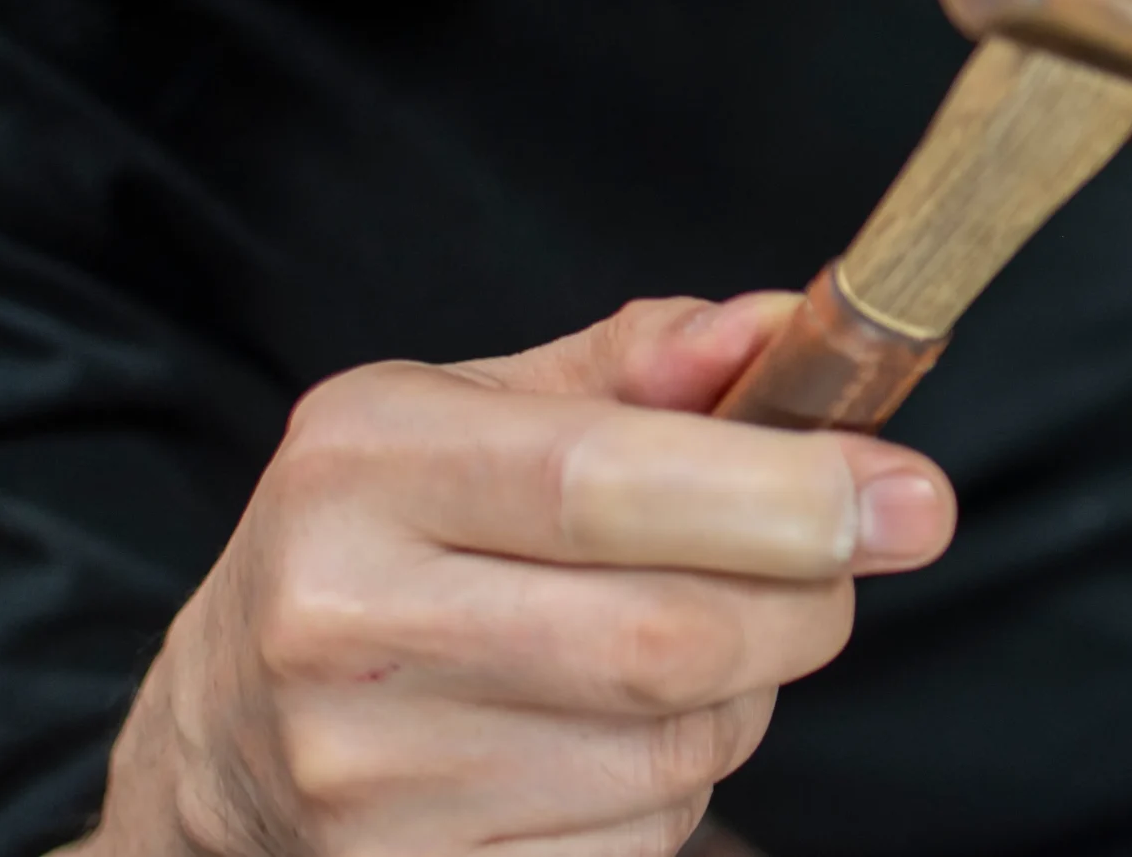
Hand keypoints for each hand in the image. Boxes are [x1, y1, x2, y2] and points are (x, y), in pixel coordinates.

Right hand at [80, 295, 955, 856]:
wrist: (217, 742)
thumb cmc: (383, 544)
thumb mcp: (472, 413)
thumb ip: (640, 362)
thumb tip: (784, 326)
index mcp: (367, 467)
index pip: (608, 481)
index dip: (789, 493)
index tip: (914, 498)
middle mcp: (347, 623)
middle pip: (668, 637)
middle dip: (807, 601)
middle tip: (837, 566)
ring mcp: (368, 780)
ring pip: (675, 749)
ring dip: (746, 695)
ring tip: (699, 643)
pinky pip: (637, 841)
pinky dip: (677, 785)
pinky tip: (619, 738)